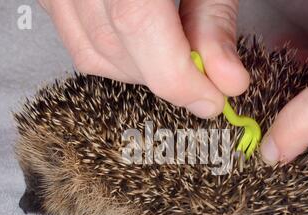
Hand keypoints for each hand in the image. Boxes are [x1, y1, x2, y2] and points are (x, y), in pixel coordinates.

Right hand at [39, 0, 249, 117]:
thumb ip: (215, 21)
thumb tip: (226, 80)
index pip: (136, 22)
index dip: (176, 75)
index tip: (212, 100)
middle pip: (114, 45)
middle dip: (165, 77)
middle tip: (204, 81)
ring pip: (94, 54)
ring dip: (143, 71)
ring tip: (177, 58)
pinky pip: (80, 43)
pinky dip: (118, 58)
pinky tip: (146, 48)